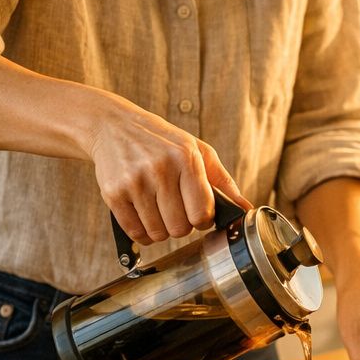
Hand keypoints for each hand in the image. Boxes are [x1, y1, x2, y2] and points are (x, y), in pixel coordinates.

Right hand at [83, 93, 251, 244]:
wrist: (113, 126)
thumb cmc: (163, 142)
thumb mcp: (198, 151)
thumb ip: (223, 182)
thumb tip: (246, 209)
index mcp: (186, 159)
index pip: (202, 212)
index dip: (203, 220)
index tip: (198, 214)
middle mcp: (160, 169)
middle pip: (180, 228)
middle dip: (182, 226)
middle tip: (177, 211)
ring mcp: (134, 181)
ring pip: (157, 233)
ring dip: (161, 230)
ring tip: (159, 211)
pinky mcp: (113, 193)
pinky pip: (135, 232)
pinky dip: (142, 232)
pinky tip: (144, 216)